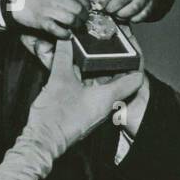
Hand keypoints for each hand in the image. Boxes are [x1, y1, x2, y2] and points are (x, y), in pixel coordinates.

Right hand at [9, 0, 89, 37]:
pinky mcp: (42, 22)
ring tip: (76, 27)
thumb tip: (79, 0)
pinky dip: (66, 34)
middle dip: (84, 16)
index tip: (88, 8)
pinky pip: (59, 30)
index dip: (87, 3)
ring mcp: (48, 9)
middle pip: (78, 8)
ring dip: (77, 25)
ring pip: (71, 19)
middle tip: (84, 20)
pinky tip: (67, 35)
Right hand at [26, 38, 143, 151]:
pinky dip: (87, 83)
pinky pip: (92, 94)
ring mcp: (95, 111)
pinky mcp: (84, 114)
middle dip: (112, 63)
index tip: (127, 48)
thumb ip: (64, 56)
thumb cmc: (56, 116)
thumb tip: (65, 39)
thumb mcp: (59, 79)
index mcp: (108, 97)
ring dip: (97, 73)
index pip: (134, 78)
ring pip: (104, 87)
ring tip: (88, 57)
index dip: (133, 61)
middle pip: (118, 80)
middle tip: (105, 48)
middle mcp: (106, 105)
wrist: (44, 140)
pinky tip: (75, 74)